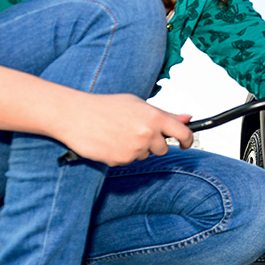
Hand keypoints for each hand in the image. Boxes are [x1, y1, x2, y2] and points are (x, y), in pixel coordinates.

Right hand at [55, 93, 192, 165]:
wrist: (75, 115)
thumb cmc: (105, 106)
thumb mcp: (138, 104)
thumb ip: (164, 114)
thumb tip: (187, 118)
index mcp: (154, 117)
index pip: (183, 133)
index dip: (188, 140)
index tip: (186, 143)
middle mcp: (147, 134)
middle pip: (163, 148)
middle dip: (154, 143)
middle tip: (136, 131)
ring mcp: (134, 149)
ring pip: (145, 155)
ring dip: (137, 148)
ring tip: (119, 133)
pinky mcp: (121, 161)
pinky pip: (129, 161)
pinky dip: (123, 154)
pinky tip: (110, 142)